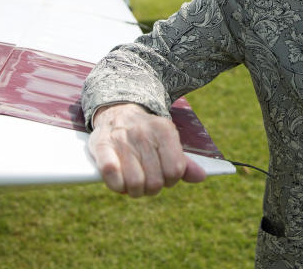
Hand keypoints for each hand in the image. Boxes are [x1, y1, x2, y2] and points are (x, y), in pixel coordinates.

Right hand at [87, 103, 206, 196]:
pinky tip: (119, 182)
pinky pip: (111, 174)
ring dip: (134, 191)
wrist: (117, 111)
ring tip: (132, 183)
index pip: (175, 170)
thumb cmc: (146, 134)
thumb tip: (201, 177)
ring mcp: (121, 138)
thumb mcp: (168, 142)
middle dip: (151, 188)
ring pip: (135, 183)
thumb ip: (184, 162)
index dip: (170, 181)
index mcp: (164, 130)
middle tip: (146, 181)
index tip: (163, 176)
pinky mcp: (101, 145)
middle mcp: (143, 133)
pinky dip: (116, 185)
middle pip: (155, 182)